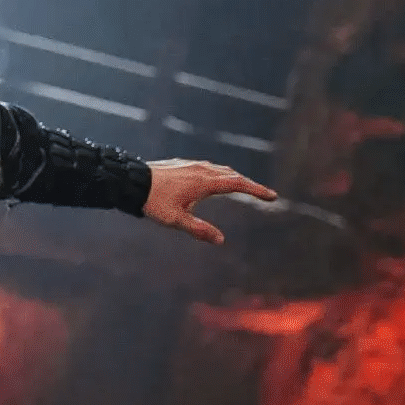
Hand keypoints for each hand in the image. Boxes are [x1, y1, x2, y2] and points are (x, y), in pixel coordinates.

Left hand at [143, 158, 277, 244]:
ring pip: (220, 169)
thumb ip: (198, 229)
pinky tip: (216, 180)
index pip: (238, 184)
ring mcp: (192, 165)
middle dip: (250, 184)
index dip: (256, 190)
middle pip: (232, 175)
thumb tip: (220, 240)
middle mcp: (201, 170)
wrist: (131, 181)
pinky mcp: (183, 164)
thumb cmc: (153, 202)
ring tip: (244, 187)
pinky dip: (220, 174)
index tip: (272, 196)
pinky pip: (209, 167)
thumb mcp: (175, 220)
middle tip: (264, 194)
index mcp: (204, 182)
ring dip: (235, 177)